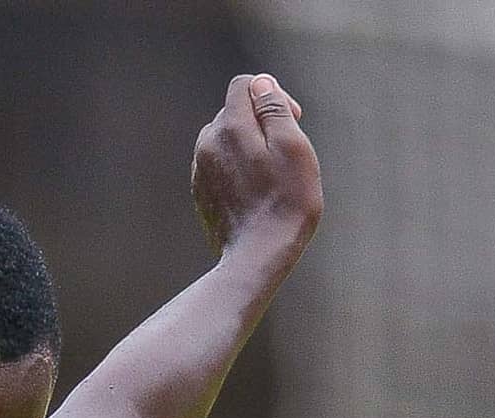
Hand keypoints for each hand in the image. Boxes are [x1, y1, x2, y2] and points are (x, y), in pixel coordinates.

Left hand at [191, 72, 322, 266]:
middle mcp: (207, 144)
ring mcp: (200, 170)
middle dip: (261, 120)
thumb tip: (261, 84)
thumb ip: (274, 109)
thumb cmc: (285, 202)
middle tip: (287, 150)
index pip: (244, 85)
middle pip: (234, 112)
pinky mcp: (202, 193)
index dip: (272, 93)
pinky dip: (238, 168)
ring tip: (272, 173)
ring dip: (249, 145)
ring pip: (226, 139)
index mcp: (229, 127)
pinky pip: (221, 165)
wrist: (258, 257)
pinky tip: (257, 191)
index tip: (293, 118)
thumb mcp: (293, 146)